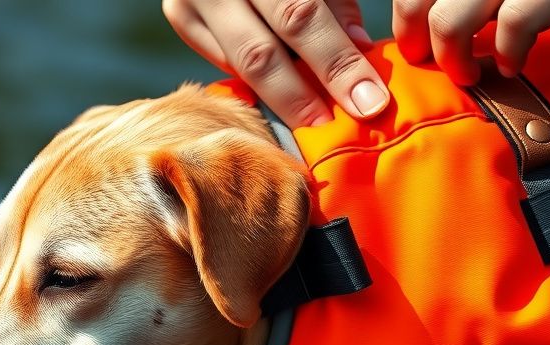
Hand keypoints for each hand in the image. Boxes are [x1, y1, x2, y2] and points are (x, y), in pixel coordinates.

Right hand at [163, 0, 390, 127]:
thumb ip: (336, 5)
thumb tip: (360, 51)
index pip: (300, 16)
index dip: (336, 63)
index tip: (369, 102)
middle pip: (261, 52)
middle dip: (303, 97)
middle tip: (332, 127)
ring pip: (238, 63)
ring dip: (280, 98)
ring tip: (313, 121)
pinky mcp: (180, 13)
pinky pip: (222, 59)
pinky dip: (256, 81)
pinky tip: (285, 97)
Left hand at [393, 0, 549, 84]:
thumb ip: (460, 3)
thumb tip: (421, 37)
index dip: (406, 22)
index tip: (417, 50)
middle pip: (417, 3)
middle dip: (422, 46)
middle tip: (444, 68)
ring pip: (450, 21)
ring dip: (455, 60)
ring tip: (471, 75)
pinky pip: (513, 24)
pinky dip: (508, 54)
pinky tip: (512, 65)